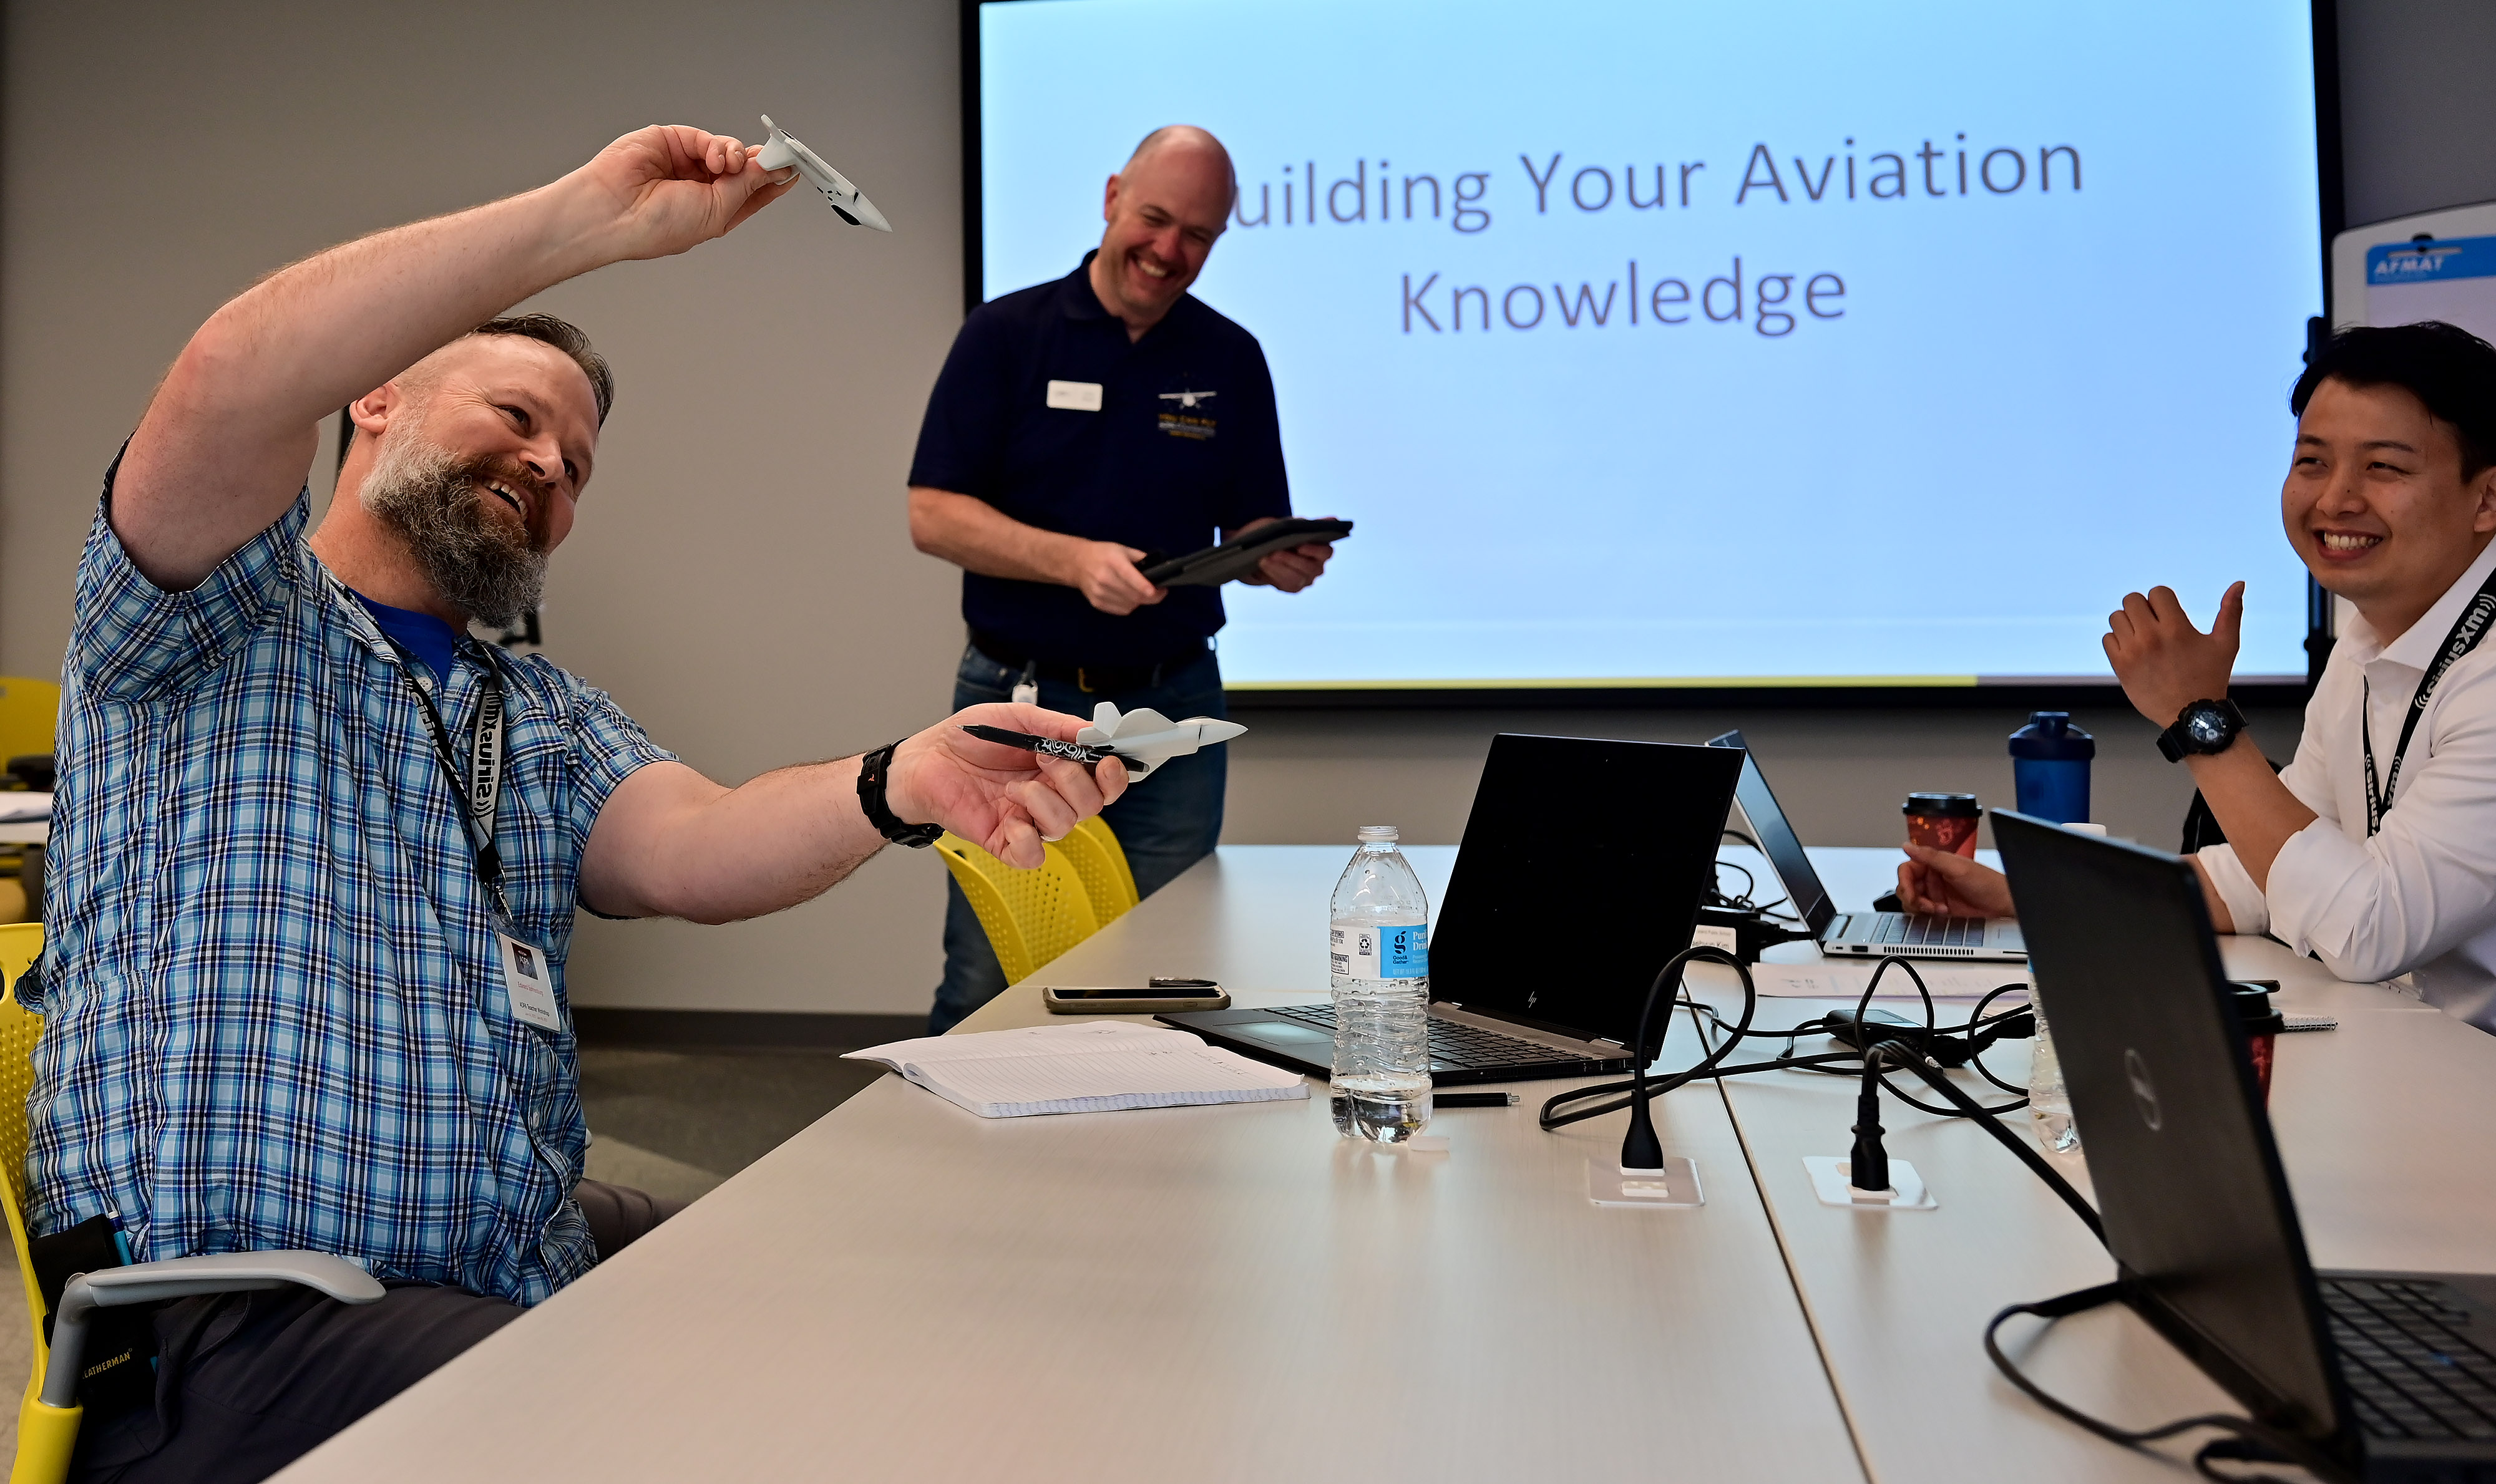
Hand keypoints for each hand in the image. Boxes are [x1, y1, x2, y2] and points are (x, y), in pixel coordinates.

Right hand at [568, 125, 800, 263]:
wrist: (615, 210)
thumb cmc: (657, 225)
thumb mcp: (718, 211)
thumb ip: (747, 185)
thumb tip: (775, 168)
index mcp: (714, 211)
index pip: (751, 193)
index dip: (773, 180)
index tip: (794, 168)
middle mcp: (701, 187)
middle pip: (742, 168)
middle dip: (759, 163)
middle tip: (779, 156)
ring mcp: (685, 164)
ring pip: (726, 150)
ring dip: (736, 155)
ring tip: (729, 164)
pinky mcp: (671, 141)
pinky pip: (704, 138)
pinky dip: (716, 145)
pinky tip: (715, 157)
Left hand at [884, 703, 1129, 867]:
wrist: (926, 759)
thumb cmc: (969, 737)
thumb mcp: (1017, 718)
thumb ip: (1057, 726)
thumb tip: (1095, 732)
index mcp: (1059, 767)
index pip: (1104, 782)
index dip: (1115, 777)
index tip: (1107, 761)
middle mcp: (1050, 796)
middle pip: (1092, 805)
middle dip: (1072, 780)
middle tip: (1042, 759)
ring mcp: (1029, 820)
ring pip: (1065, 826)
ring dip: (1041, 801)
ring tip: (1011, 786)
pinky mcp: (1005, 841)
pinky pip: (1033, 854)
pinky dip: (1027, 839)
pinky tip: (1009, 820)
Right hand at [1066, 540, 1165, 614]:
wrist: (1077, 563)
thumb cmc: (1103, 554)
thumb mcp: (1122, 549)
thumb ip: (1140, 558)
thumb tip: (1159, 570)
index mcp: (1113, 561)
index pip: (1130, 576)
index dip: (1145, 586)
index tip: (1158, 591)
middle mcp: (1105, 578)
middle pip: (1133, 595)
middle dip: (1151, 597)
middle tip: (1159, 592)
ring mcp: (1099, 593)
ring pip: (1130, 605)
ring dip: (1140, 601)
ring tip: (1142, 593)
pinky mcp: (1097, 603)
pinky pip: (1121, 610)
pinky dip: (1130, 606)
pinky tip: (1129, 597)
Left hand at [1233, 516, 1335, 591]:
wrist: (1265, 546)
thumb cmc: (1283, 533)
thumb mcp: (1293, 525)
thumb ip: (1311, 524)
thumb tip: (1333, 520)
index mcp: (1322, 550)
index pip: (1326, 552)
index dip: (1314, 550)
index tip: (1299, 546)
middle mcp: (1318, 567)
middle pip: (1310, 568)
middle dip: (1290, 560)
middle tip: (1274, 553)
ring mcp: (1306, 579)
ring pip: (1296, 579)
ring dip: (1278, 569)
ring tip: (1263, 560)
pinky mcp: (1293, 587)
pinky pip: (1284, 585)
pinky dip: (1272, 576)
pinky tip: (1261, 569)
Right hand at [1895, 842, 2015, 918]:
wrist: (2003, 903)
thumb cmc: (1986, 882)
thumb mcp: (1956, 868)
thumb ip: (1930, 857)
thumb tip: (1907, 846)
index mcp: (1934, 863)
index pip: (1907, 869)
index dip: (1904, 881)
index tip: (1910, 892)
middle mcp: (1933, 876)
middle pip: (1907, 886)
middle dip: (1912, 897)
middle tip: (1924, 904)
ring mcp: (1936, 892)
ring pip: (1912, 900)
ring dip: (1920, 907)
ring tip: (1936, 909)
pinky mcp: (1940, 906)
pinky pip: (1923, 911)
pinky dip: (1927, 914)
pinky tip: (1941, 912)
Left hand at [2105, 582, 2242, 728]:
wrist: (2191, 715)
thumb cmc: (2211, 678)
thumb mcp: (2226, 644)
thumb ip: (2231, 611)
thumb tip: (2238, 583)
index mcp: (2177, 628)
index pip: (2157, 592)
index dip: (2163, 601)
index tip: (2169, 615)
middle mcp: (2152, 637)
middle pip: (2132, 600)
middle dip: (2143, 608)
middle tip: (2154, 623)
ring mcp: (2133, 652)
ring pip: (2117, 617)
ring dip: (2128, 623)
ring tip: (2143, 636)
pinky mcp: (2121, 666)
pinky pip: (2107, 639)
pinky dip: (2117, 641)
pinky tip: (2134, 650)